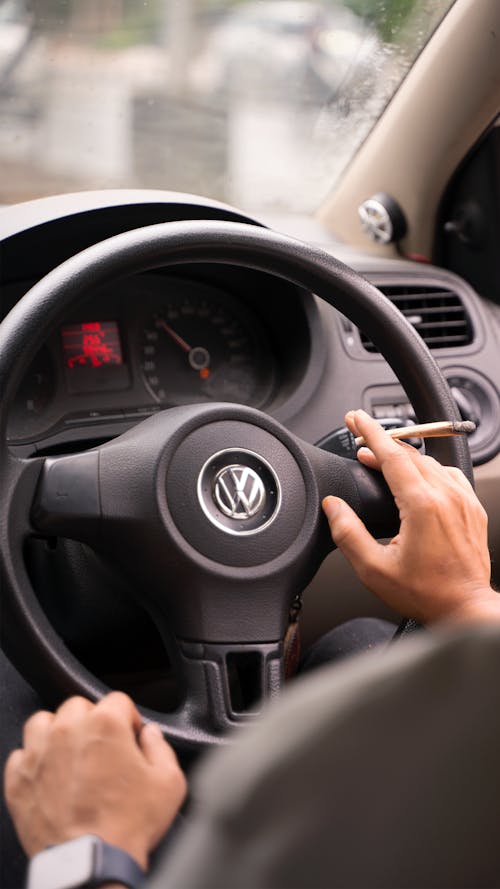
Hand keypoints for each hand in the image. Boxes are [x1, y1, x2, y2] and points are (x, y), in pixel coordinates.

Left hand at [4, 692, 186, 869]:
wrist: (91, 864)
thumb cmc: (128, 825)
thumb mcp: (168, 783)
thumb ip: (161, 747)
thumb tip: (151, 735)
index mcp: (106, 724)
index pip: (118, 700)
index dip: (129, 719)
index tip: (130, 739)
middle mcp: (68, 730)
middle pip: (79, 706)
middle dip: (93, 722)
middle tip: (103, 750)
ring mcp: (39, 753)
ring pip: (44, 722)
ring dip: (57, 732)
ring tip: (71, 755)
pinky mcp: (19, 780)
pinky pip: (20, 755)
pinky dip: (34, 761)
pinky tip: (50, 776)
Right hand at [323, 409, 497, 624]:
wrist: (465, 608)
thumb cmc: (425, 593)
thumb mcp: (373, 568)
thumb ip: (347, 533)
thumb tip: (332, 506)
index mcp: (422, 505)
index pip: (391, 454)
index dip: (370, 432)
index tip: (355, 418)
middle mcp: (446, 496)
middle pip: (410, 455)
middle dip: (382, 444)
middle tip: (360, 443)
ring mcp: (464, 501)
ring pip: (430, 462)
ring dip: (404, 457)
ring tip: (382, 461)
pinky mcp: (473, 509)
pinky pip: (449, 475)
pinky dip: (429, 469)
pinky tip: (417, 478)